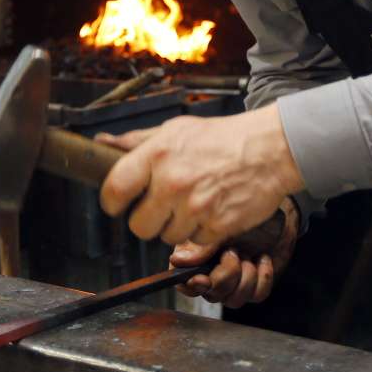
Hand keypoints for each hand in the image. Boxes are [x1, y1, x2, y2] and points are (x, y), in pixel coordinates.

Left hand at [96, 104, 304, 246]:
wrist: (270, 149)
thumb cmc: (221, 138)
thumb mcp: (175, 129)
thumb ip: (136, 142)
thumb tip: (102, 143)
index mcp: (157, 155)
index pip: (114, 191)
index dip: (112, 203)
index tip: (118, 205)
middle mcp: (172, 182)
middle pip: (138, 226)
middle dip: (147, 220)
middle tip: (161, 206)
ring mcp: (195, 207)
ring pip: (166, 237)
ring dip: (176, 226)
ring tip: (192, 203)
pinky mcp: (217, 227)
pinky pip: (195, 242)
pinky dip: (201, 232)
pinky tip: (211, 210)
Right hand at [171, 197, 299, 307]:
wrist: (273, 213)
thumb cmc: (242, 212)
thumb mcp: (221, 226)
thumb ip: (201, 247)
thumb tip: (176, 261)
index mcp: (195, 258)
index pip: (184, 285)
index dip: (191, 287)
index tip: (203, 279)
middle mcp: (211, 274)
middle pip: (211, 295)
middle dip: (227, 275)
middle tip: (234, 251)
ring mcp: (233, 282)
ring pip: (234, 301)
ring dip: (246, 277)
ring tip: (249, 254)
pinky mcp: (255, 286)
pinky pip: (256, 296)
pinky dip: (263, 277)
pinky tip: (263, 258)